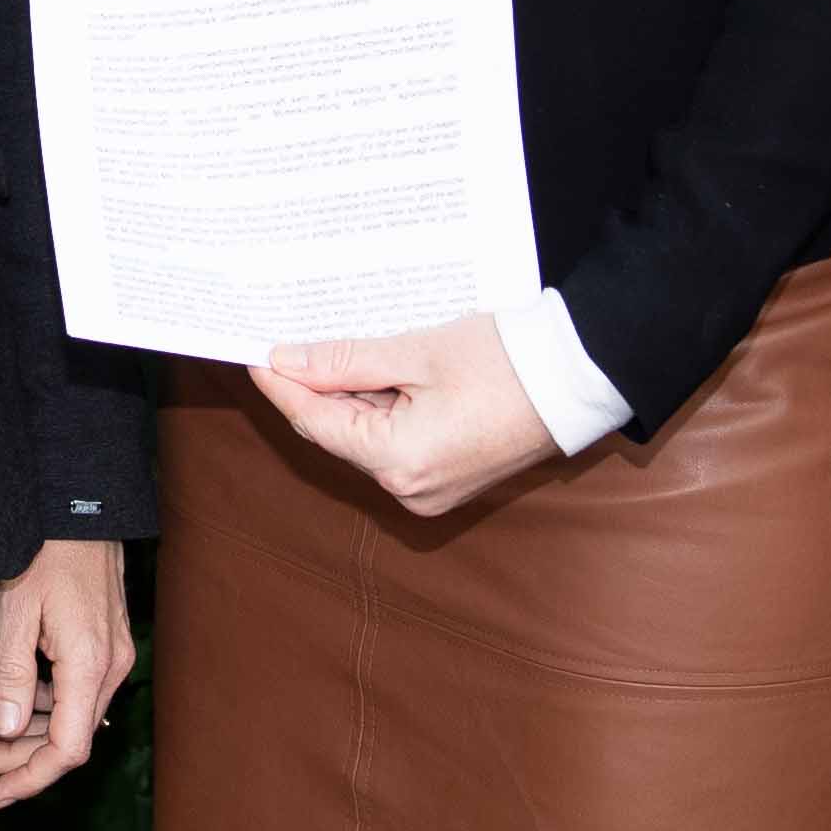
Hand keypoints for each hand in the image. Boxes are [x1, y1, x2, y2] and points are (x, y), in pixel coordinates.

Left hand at [0, 540, 134, 806]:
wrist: (78, 507)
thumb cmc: (45, 552)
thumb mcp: (17, 612)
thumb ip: (11, 676)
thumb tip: (4, 730)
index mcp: (90, 666)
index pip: (67, 749)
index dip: (30, 779)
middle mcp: (110, 668)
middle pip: (67, 739)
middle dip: (16, 756)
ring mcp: (111, 656)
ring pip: (69, 717)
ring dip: (23, 729)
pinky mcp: (104, 644)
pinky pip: (73, 691)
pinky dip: (38, 702)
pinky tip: (2, 698)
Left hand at [256, 313, 563, 519]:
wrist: (577, 380)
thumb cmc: (506, 362)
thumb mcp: (416, 353)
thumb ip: (345, 362)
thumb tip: (287, 362)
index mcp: (398, 463)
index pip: (315, 423)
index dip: (281, 386)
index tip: (254, 354)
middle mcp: (410, 489)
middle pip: (339, 433)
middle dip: (316, 387)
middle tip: (292, 340)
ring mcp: (431, 490)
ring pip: (367, 437)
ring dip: (352, 395)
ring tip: (339, 345)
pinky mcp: (449, 478)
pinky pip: (396, 443)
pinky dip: (382, 408)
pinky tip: (377, 370)